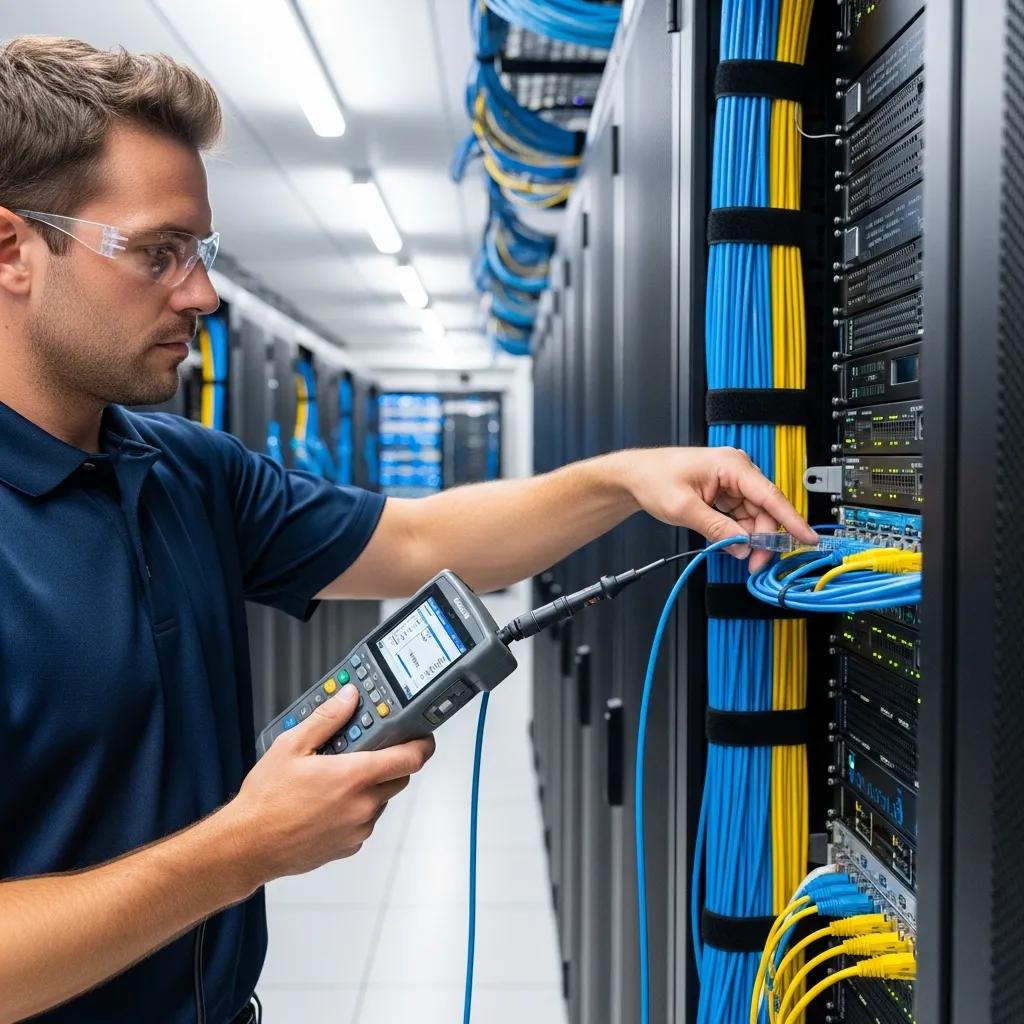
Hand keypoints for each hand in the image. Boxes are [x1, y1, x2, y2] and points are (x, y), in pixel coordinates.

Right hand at [226, 684, 433, 888]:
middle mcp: (363, 805)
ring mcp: (358, 829)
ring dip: (370, 786)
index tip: (422, 735)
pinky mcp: (350, 846)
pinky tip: (327, 802)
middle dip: (390, 761)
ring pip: (381, 799)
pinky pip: (365, 820)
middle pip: (399, 777)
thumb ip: (326, 719)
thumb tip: (349, 698)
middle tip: (365, 750)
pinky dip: (356, 808)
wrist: (248, 846)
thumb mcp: (292, 746)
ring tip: (335, 777)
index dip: (423, 744)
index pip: (411, 758)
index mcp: (354, 777)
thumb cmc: (266, 800)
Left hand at [618, 446, 817, 572]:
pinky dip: (739, 531)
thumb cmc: (654, 479)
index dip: (791, 519)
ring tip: (741, 556)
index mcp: (731, 465)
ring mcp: (731, 481)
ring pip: (754, 515)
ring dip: (750, 537)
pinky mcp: (725, 492)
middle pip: (764, 509)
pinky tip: (732, 542)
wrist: (635, 476)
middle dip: (762, 537)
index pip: (770, 495)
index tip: (807, 537)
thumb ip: (717, 529)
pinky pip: (741, 515)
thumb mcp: (685, 509)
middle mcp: (736, 470)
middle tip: (755, 562)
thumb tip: (742, 546)